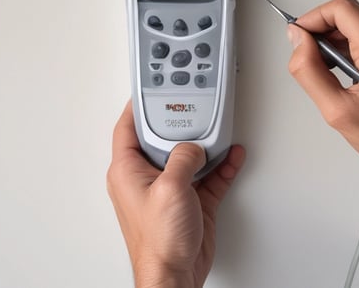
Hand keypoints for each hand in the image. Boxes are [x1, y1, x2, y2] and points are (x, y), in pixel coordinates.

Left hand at [107, 102, 244, 287]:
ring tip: (217, 129)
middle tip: (192, 107)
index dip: (136, 107)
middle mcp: (146, 179)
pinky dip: (220, 166)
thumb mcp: (170, 188)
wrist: (175, 278)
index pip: (127, 128)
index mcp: (128, 171)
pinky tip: (231, 156)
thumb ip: (183, 158)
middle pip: (161, 139)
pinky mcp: (190, 203)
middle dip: (179, 124)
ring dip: (204, 145)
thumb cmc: (159, 242)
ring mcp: (169, 191)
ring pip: (187, 157)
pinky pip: (207, 177)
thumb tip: (194, 146)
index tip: (147, 90)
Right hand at [287, 0, 358, 287]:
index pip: (340, 8)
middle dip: (326, 30)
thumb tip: (297, 40)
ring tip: (337, 72)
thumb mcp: (340, 112)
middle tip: (316, 62)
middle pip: (351, 11)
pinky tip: (357, 72)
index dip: (314, 18)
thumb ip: (310, 71)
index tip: (300, 39)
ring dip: (343, 37)